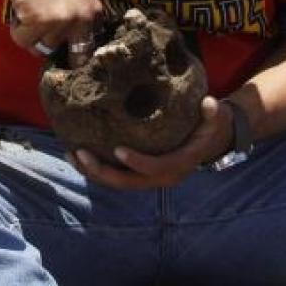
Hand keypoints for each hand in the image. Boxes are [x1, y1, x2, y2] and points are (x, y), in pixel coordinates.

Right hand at [5, 0, 101, 57]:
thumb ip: (79, 12)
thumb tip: (75, 40)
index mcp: (92, 11)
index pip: (89, 47)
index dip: (77, 52)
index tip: (69, 55)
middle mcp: (80, 19)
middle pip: (66, 52)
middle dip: (53, 46)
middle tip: (43, 35)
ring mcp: (60, 21)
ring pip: (42, 47)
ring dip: (32, 36)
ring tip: (28, 15)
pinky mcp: (39, 22)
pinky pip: (24, 40)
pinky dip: (18, 31)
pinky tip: (19, 13)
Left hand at [69, 97, 233, 189]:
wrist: (209, 140)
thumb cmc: (208, 125)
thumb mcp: (214, 119)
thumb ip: (212, 114)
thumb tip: (210, 103)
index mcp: (178, 165)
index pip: (155, 168)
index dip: (137, 162)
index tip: (118, 149)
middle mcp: (161, 176)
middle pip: (127, 182)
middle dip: (102, 171)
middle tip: (80, 153)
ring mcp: (148, 176)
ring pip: (117, 181)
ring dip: (93, 171)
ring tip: (71, 153)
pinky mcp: (139, 171)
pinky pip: (116, 174)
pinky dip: (97, 166)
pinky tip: (78, 151)